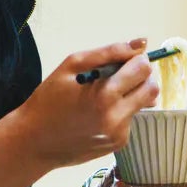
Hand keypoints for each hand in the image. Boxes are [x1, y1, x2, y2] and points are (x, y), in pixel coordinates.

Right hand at [17, 39, 158, 169]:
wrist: (34, 141)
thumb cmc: (49, 99)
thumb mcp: (71, 65)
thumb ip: (109, 52)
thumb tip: (140, 43)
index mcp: (105, 94)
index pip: (143, 69)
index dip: (137, 60)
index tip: (125, 61)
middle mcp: (117, 117)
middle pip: (152, 88)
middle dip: (141, 77)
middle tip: (122, 75)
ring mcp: (120, 133)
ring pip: (144, 104)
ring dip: (132, 94)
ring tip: (106, 95)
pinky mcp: (118, 144)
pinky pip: (131, 119)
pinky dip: (122, 111)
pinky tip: (99, 113)